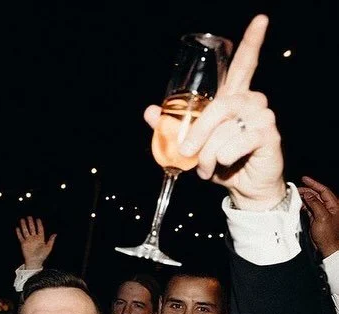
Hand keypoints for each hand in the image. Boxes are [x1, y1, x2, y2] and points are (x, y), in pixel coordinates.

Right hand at [15, 216, 55, 268]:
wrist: (34, 262)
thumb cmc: (42, 256)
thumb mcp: (48, 248)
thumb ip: (51, 241)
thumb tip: (55, 234)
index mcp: (40, 239)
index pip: (39, 229)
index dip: (39, 224)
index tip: (37, 219)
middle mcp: (34, 238)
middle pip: (32, 228)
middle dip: (30, 222)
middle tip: (29, 217)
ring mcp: (28, 241)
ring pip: (25, 231)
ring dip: (24, 225)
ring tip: (22, 220)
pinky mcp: (23, 244)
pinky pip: (20, 237)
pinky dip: (19, 233)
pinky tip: (17, 228)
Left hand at [143, 15, 284, 210]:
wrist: (242, 189)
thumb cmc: (219, 162)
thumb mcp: (190, 145)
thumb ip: (171, 127)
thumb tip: (150, 111)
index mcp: (233, 98)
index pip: (244, 64)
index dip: (252, 42)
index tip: (260, 20)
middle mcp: (251, 102)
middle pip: (220, 106)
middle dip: (198, 132)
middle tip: (187, 152)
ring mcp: (262, 117)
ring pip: (224, 129)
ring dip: (209, 153)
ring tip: (207, 167)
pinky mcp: (268, 136)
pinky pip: (237, 143)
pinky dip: (223, 158)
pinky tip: (225, 165)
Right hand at [300, 176, 338, 257]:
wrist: (327, 247)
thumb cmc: (328, 234)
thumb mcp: (322, 216)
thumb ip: (315, 204)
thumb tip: (308, 195)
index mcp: (334, 205)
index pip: (323, 190)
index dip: (314, 184)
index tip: (305, 179)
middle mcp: (329, 207)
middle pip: (317, 195)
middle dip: (307, 190)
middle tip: (296, 189)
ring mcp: (323, 213)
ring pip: (312, 201)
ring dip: (304, 198)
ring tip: (295, 195)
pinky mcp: (317, 219)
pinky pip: (309, 209)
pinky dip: (303, 205)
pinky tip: (298, 204)